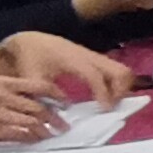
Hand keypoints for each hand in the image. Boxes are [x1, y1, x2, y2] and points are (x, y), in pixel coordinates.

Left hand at [0, 31, 134, 104]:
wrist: (30, 40)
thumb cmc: (30, 58)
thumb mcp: (32, 78)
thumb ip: (46, 95)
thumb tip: (64, 112)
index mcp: (73, 60)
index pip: (95, 76)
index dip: (103, 93)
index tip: (105, 109)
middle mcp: (89, 56)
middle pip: (120, 70)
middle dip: (121, 91)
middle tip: (110, 108)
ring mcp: (95, 57)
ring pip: (123, 70)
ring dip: (122, 88)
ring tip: (109, 103)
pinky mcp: (96, 59)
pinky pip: (116, 71)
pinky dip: (117, 84)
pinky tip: (105, 96)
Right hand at [0, 69, 64, 144]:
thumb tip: (13, 87)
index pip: (36, 85)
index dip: (55, 94)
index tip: (66, 102)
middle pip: (37, 105)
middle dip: (54, 116)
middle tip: (65, 125)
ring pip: (29, 121)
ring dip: (44, 129)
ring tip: (54, 135)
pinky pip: (15, 134)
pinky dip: (29, 137)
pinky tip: (36, 140)